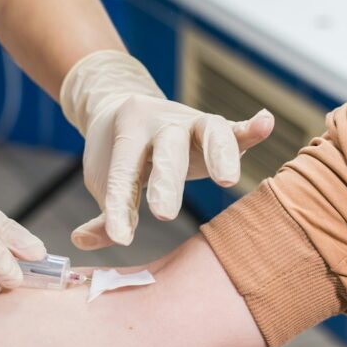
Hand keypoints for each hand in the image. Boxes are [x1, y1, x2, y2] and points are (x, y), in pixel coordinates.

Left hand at [60, 50, 274, 247]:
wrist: (123, 106)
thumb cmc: (115, 154)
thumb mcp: (104, 180)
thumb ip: (103, 213)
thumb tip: (81, 240)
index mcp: (126, 133)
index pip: (122, 174)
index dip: (119, 208)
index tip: (120, 238)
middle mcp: (160, 123)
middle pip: (166, 149)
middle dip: (166, 181)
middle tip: (163, 214)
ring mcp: (190, 122)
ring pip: (208, 130)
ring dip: (219, 154)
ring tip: (227, 182)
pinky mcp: (213, 128)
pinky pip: (233, 127)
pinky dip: (250, 129)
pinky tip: (264, 124)